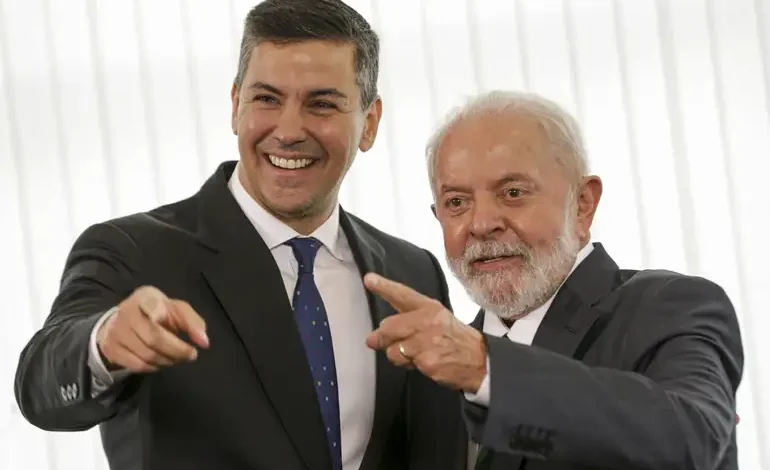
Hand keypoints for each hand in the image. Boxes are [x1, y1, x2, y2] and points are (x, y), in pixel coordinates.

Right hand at [97, 286, 209, 372]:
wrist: (122, 322)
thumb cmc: (157, 312)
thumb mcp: (175, 310)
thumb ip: (192, 322)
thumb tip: (204, 342)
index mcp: (145, 297)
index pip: (150, 303)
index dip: (157, 311)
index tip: (164, 317)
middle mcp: (127, 312)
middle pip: (154, 337)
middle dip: (177, 350)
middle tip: (191, 355)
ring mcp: (116, 331)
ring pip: (146, 354)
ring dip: (168, 360)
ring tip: (178, 358)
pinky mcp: (111, 349)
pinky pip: (137, 365)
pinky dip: (154, 367)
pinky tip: (162, 362)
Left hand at [363, 273, 486, 392]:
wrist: (481, 361)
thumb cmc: (454, 339)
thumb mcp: (437, 320)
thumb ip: (406, 323)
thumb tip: (373, 337)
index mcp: (430, 308)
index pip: (403, 295)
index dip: (384, 287)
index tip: (369, 279)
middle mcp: (428, 321)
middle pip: (389, 327)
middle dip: (382, 337)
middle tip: (380, 341)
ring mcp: (428, 341)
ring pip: (393, 350)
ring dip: (398, 355)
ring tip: (416, 355)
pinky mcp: (428, 361)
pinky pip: (404, 364)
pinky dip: (410, 366)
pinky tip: (424, 364)